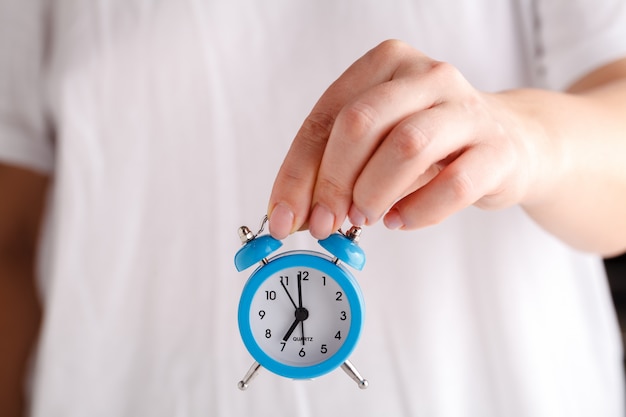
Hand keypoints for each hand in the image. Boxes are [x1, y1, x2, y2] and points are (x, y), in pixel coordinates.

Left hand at [267, 39, 549, 239]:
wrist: (512, 141)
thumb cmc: (432, 143)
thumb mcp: (377, 143)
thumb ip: (336, 170)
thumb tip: (294, 215)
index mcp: (386, 64)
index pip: (326, 117)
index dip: (298, 173)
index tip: (284, 218)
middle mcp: (426, 75)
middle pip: (360, 123)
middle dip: (333, 182)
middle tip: (326, 223)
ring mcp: (466, 108)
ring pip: (406, 146)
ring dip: (373, 194)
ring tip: (366, 218)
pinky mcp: (497, 148)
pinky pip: (452, 184)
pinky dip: (418, 211)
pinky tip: (401, 220)